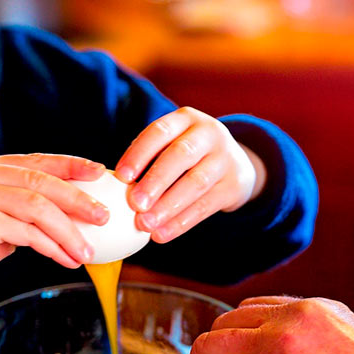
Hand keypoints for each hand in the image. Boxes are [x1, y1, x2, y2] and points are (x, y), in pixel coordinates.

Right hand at [0, 153, 106, 294]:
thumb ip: (23, 213)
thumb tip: (71, 218)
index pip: (37, 160)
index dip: (71, 165)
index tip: (100, 174)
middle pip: (43, 181)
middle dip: (79, 200)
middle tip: (105, 216)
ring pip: (38, 207)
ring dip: (69, 231)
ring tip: (87, 251)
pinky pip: (25, 232)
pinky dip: (51, 246)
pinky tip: (65, 259)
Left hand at [115, 107, 265, 242]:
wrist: (236, 164)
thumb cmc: (188, 157)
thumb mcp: (172, 144)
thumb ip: (148, 159)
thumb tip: (117, 188)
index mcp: (186, 119)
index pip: (160, 131)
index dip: (139, 153)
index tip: (121, 177)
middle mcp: (209, 133)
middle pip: (181, 155)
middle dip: (156, 180)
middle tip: (135, 204)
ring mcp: (225, 159)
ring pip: (196, 182)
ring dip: (168, 206)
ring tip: (146, 225)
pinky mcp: (233, 185)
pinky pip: (205, 206)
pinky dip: (181, 222)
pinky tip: (162, 234)